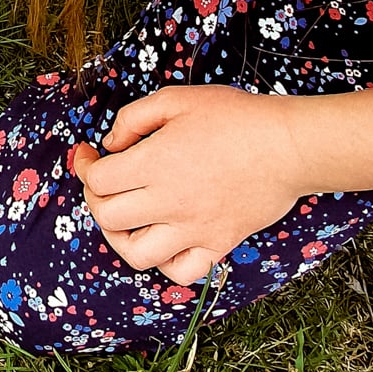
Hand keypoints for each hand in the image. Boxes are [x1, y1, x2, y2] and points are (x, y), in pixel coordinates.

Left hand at [71, 85, 311, 285]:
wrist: (288, 146)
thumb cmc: (235, 118)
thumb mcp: (175, 100)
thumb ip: (133, 118)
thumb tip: (110, 143)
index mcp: (154, 164)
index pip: (97, 180)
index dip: (84, 166)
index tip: (89, 154)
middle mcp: (169, 202)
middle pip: (108, 217)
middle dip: (95, 198)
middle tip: (103, 182)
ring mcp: (193, 229)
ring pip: (136, 254)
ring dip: (119, 237)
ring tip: (124, 218)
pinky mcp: (217, 244)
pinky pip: (180, 271)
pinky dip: (164, 262)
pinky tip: (163, 240)